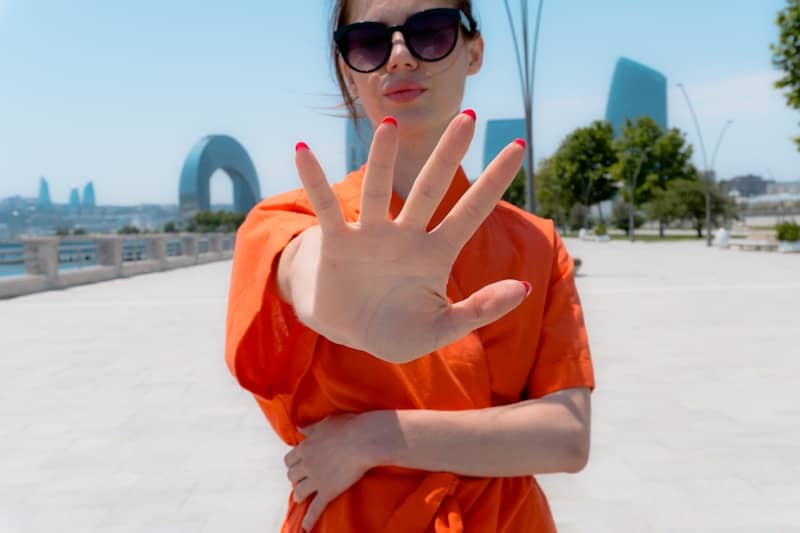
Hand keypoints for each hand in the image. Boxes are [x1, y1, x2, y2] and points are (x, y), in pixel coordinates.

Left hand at [284, 413, 387, 531]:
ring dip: (300, 494)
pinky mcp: (328, 491)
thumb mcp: (325, 423)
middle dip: (296, 478)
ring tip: (303, 497)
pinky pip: (315, 508)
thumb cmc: (348, 427)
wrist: (364, 440)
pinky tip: (306, 527)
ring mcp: (316, 479)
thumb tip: (299, 429)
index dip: (293, 463)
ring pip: (299, 492)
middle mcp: (307, 464)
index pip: (289, 459)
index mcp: (306, 447)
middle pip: (291, 476)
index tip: (298, 464)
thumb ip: (311, 428)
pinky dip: (309, 519)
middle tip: (303, 479)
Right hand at [290, 111, 528, 362]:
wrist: (349, 334)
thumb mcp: (442, 328)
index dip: (493, 181)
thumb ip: (480, 309)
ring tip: (390, 126)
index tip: (518, 147)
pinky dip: (315, 181)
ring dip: (383, 160)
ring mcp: (371, 235)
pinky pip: (326, 208)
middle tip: (466, 117)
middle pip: (430, 188)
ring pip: (379, 191)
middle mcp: (406, 236)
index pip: (471, 211)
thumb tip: (523, 286)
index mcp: (436, 254)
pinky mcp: (338, 243)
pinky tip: (303, 151)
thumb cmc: (398, 331)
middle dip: (448, 154)